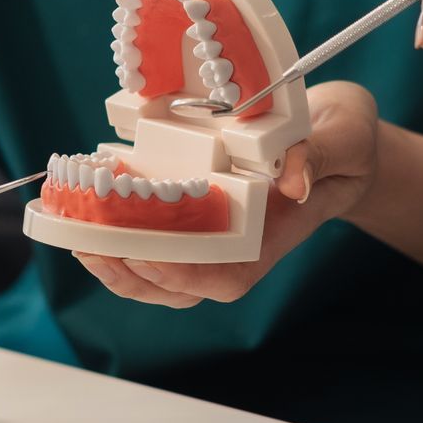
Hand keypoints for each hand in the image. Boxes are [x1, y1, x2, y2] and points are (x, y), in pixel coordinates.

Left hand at [75, 81, 377, 307]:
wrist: (338, 136)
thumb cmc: (345, 143)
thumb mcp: (345, 140)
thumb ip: (318, 157)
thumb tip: (294, 182)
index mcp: (272, 238)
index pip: (224, 277)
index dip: (181, 274)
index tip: (145, 253)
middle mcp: (238, 246)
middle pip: (178, 286)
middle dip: (130, 272)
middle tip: (88, 243)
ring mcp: (213, 236)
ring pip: (157, 274)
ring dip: (114, 261)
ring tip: (76, 235)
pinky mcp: (194, 215)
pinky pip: (151, 242)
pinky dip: (116, 235)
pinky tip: (87, 214)